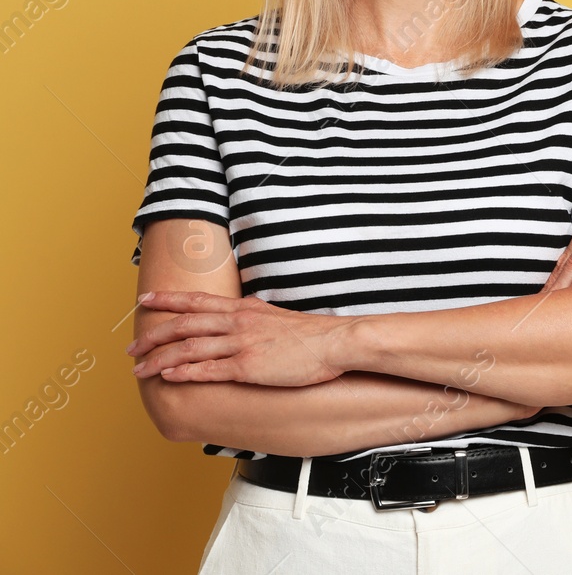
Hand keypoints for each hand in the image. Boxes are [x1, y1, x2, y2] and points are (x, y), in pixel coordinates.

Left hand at [127, 290, 356, 385]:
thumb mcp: (276, 316)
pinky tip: (167, 376)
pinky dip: (183, 372)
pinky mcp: (248, 366)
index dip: (168, 299)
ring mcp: (241, 344)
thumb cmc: (311, 334)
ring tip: (139, 369)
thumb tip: (241, 314)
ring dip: (159, 358)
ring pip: (188, 348)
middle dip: (153, 335)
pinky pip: (207, 369)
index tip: (145, 300)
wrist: (336, 342)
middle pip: (184, 324)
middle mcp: (238, 322)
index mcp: (244, 309)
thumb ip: (253, 316)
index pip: (197, 300)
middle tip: (131, 346)